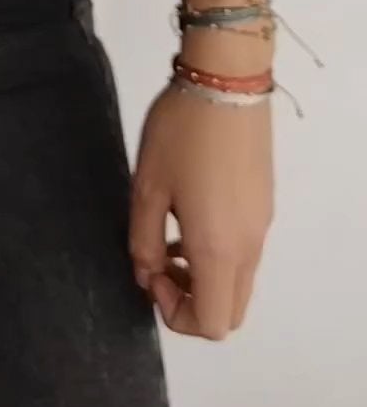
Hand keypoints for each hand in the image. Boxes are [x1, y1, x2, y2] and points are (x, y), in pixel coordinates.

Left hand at [129, 83, 273, 339]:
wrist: (226, 82)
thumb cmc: (180, 134)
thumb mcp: (147, 188)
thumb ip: (142, 241)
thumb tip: (146, 273)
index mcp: (219, 250)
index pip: (210, 323)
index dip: (174, 313)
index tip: (150, 273)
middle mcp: (249, 246)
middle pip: (229, 310)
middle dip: (191, 301)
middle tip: (159, 264)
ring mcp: (261, 225)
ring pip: (238, 281)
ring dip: (203, 275)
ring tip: (168, 235)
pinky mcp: (264, 204)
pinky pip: (244, 250)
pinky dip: (218, 252)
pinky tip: (189, 211)